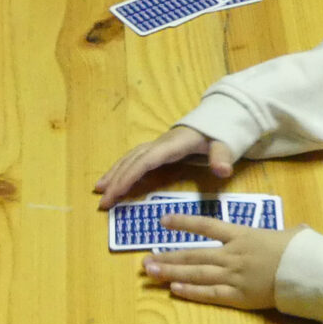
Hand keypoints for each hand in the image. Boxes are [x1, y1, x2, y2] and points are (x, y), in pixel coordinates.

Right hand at [94, 126, 235, 208]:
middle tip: (103, 202)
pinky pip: (133, 160)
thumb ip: (222, 157)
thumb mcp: (224, 145)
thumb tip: (222, 170)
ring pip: (129, 159)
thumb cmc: (216, 136)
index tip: (116, 192)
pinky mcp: (155, 150)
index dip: (129, 176)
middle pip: (132, 161)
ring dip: (113, 174)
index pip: (145, 161)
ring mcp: (155, 146)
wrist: (214, 121)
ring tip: (99, 190)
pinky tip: (111, 180)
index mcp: (171, 145)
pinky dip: (119, 170)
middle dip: (116, 181)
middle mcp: (158, 145)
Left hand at [143, 216, 302, 308]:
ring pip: (196, 273)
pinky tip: (174, 289)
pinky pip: (210, 293)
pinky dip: (191, 291)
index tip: (163, 222)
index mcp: (242, 235)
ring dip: (171, 272)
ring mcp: (233, 276)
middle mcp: (232, 254)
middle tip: (145, 259)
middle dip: (168, 256)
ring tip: (151, 273)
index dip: (184, 222)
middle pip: (193, 254)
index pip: (206, 225)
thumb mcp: (292, 236)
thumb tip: (299, 230)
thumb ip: (288, 233)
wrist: (307, 273)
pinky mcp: (238, 296)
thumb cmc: (302, 252)